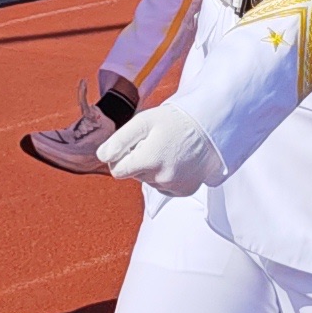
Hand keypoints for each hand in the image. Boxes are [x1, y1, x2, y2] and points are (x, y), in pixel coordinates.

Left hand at [96, 103, 226, 195]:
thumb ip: (119, 140)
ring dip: (153, 168)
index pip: (117, 171)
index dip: (121, 157)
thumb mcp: (143, 121)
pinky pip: (164, 187)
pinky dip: (166, 176)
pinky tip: (176, 160)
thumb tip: (101, 156)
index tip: (132, 146)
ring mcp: (174, 186)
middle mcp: (161, 178)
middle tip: (155, 143)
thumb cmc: (175, 121)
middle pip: (134, 175)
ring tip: (168, 150)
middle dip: (139, 161)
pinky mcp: (185, 191)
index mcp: (149, 160)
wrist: (210, 127)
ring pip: (149, 181)